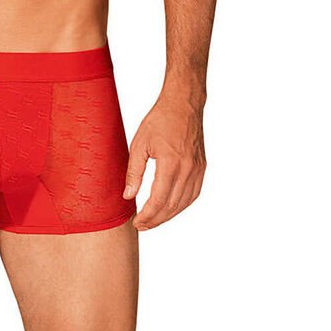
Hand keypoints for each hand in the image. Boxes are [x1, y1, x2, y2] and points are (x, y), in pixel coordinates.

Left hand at [123, 91, 206, 229]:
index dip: (147, 216)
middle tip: (142, 226)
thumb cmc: (160, 120)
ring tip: (154, 220)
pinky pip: (194, 193)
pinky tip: (171, 208)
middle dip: (156, 220)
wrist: (184, 105)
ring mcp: (198, 169)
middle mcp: (188, 169)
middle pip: (172, 206)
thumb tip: (128, 195)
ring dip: (169, 216)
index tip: (137, 222)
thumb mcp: (139, 144)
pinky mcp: (202, 167)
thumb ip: (134, 172)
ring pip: (184, 203)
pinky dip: (182, 205)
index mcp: (171, 163)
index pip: (158, 200)